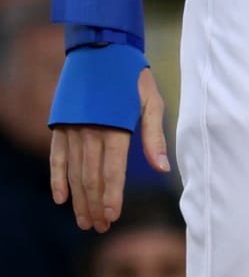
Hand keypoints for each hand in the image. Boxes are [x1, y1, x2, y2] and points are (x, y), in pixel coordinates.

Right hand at [49, 65, 168, 232]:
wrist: (101, 49)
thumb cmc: (132, 77)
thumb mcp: (151, 101)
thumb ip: (154, 136)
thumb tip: (163, 168)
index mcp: (115, 128)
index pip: (112, 171)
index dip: (112, 196)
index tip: (112, 217)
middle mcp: (91, 132)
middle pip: (91, 178)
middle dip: (96, 205)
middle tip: (100, 227)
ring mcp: (73, 131)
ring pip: (74, 173)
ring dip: (79, 199)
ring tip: (85, 221)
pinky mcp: (61, 127)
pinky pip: (57, 158)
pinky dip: (57, 179)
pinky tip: (61, 199)